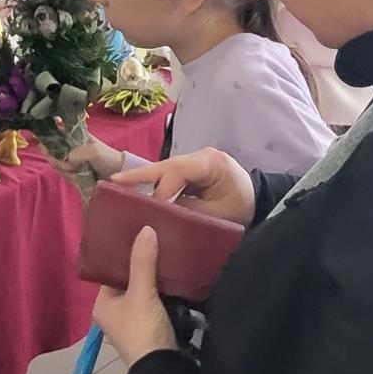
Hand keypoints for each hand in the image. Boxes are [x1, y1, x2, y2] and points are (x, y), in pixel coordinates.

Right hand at [52, 137, 125, 181]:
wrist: (118, 174)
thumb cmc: (107, 157)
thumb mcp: (93, 151)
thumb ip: (77, 154)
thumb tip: (65, 162)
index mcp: (74, 136)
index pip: (54, 133)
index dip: (47, 140)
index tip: (47, 148)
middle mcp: (69, 147)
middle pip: (50, 152)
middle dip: (56, 160)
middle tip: (67, 165)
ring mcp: (70, 160)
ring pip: (56, 165)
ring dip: (64, 171)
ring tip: (77, 172)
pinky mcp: (72, 172)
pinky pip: (63, 175)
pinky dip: (69, 178)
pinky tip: (78, 178)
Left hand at [92, 225, 176, 365]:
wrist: (164, 370)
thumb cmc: (143, 330)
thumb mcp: (141, 293)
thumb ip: (143, 261)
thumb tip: (145, 228)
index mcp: (102, 304)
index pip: (111, 270)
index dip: (124, 251)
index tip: (139, 231)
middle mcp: (115, 312)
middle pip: (129, 279)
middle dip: (144, 262)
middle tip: (158, 237)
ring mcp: (134, 321)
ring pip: (145, 289)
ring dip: (157, 276)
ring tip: (169, 249)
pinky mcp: (153, 327)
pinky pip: (158, 300)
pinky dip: (166, 290)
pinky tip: (176, 273)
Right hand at [115, 148, 256, 227]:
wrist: (260, 204)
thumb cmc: (241, 210)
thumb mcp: (218, 217)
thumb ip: (189, 214)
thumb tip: (160, 217)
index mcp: (212, 162)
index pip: (178, 170)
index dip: (160, 189)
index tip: (150, 211)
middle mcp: (200, 156)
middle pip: (165, 165)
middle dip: (138, 175)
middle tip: (112, 184)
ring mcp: (194, 161)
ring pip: (163, 169)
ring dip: (141, 180)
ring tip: (115, 188)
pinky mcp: (190, 171)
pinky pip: (167, 176)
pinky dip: (151, 184)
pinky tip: (131, 191)